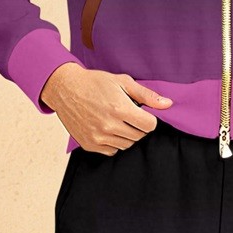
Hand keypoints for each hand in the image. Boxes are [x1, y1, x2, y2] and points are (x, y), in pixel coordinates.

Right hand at [40, 64, 172, 154]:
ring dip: (126, 134)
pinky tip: (107, 128)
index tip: (141, 113)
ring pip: (127, 145)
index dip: (148, 119)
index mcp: (120, 109)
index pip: (149, 126)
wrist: (65, 89)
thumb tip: (167, 104)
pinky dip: (113, 142)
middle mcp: (109, 126)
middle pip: (139, 136)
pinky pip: (112, 151)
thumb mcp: (122, 82)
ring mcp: (98, 137)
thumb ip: (146, 95)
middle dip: (138, 126)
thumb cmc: (94, 83)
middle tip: (127, 114)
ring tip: (116, 120)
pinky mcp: (90, 145)